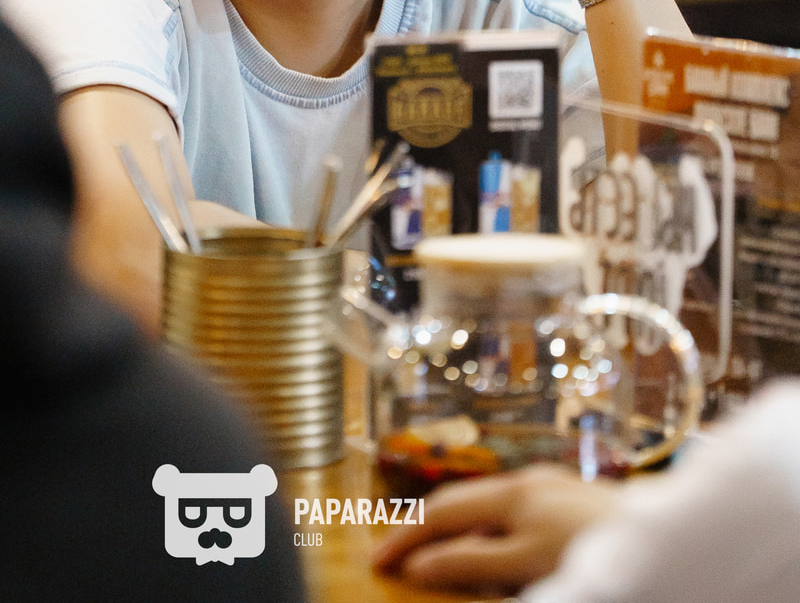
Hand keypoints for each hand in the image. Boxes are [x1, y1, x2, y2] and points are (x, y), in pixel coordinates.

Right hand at [373, 465, 619, 591]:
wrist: (669, 541)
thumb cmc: (597, 548)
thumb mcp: (526, 565)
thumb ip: (472, 563)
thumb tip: (420, 565)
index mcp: (512, 494)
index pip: (442, 513)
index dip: (406, 537)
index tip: (378, 561)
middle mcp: (526, 482)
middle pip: (460, 502)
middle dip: (423, 528)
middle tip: (394, 554)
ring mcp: (549, 486)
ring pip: (486, 507)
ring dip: (456, 529)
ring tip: (435, 558)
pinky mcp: (568, 496)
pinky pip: (512, 510)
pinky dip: (488, 530)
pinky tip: (490, 549)